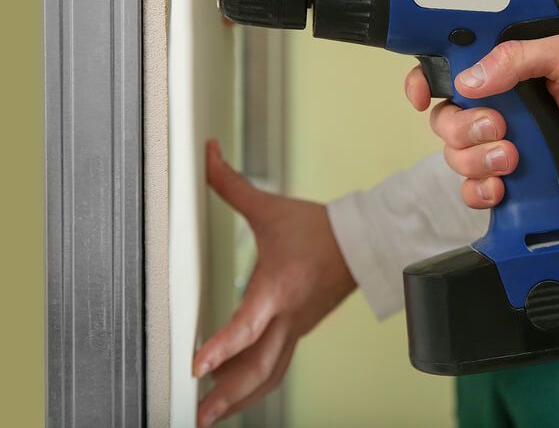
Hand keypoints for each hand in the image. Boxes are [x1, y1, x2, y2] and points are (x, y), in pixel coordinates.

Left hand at [194, 140, 355, 426]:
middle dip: (228, 396)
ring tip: (211, 415)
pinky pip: (278, 363)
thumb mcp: (269, 208)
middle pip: (259, 368)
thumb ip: (231, 185)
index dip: (221, 348)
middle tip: (198, 416)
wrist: (362, 242)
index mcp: (278, 288)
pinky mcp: (301, 330)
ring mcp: (297, 328)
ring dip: (241, 397)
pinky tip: (237, 390)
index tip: (196, 367)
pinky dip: (256, 382)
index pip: (247, 325)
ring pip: (270, 373)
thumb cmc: (317, 229)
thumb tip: (207, 155)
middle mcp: (288, 316)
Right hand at [405, 34, 558, 207]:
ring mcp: (501, 146)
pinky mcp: (511, 180)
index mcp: (503, 73)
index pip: (445, 72)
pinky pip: (473, 191)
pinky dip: (480, 191)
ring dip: (478, 160)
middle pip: (444, 121)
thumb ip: (522, 56)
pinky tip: (504, 186)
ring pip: (456, 158)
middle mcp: (496, 109)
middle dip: (464, 129)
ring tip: (514, 157)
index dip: (423, 83)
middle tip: (499, 127)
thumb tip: (472, 78)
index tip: (422, 95)